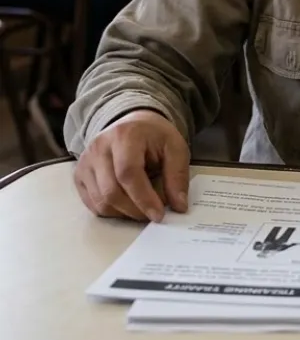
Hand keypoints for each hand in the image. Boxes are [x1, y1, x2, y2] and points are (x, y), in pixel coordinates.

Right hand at [73, 110, 189, 221]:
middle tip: (153, 214)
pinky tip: (127, 204)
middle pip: (111, 191)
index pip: (128, 173)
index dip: (143, 198)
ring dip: (124, 212)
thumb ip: (178, 175)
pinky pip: (91, 203)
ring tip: (142, 208)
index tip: (159, 214)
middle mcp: (99, 147)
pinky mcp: (79, 174)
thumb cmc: (154, 137)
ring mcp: (85, 162)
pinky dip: (111, 211)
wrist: (132, 125)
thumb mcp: (175, 147)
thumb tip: (179, 206)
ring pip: (100, 201)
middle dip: (135, 209)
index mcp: (124, 136)